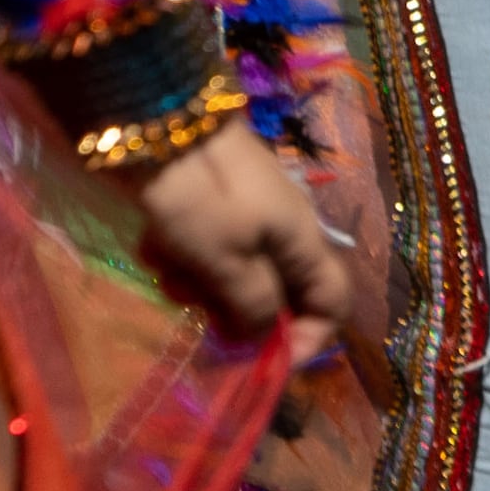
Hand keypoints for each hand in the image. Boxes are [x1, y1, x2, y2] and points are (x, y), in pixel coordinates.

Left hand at [128, 126, 347, 359]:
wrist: (159, 124)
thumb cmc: (201, 198)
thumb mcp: (226, 262)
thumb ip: (252, 307)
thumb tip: (264, 339)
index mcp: (302, 243)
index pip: (331, 304)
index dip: (309, 341)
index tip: (265, 366)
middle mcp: (285, 232)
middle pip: (277, 295)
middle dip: (236, 313)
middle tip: (199, 313)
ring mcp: (249, 216)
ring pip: (236, 275)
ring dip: (202, 285)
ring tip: (169, 275)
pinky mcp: (215, 205)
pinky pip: (207, 249)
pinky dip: (185, 258)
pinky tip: (157, 248)